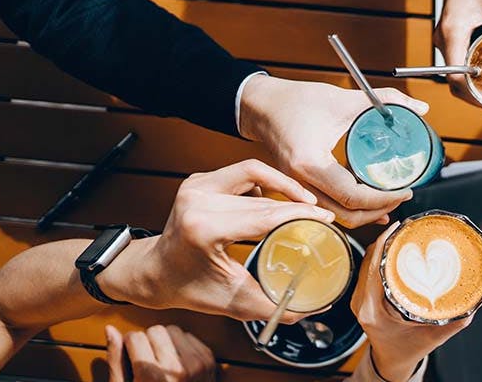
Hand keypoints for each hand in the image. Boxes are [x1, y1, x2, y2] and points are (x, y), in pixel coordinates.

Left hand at [99, 159, 334, 322]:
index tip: (326, 220)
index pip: (265, 215)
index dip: (301, 216)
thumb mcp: (235, 302)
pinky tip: (274, 200)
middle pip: (264, 196)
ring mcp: (196, 186)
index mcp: (204, 228)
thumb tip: (316, 308)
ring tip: (303, 203)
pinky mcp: (198, 181)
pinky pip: (241, 173)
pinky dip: (263, 183)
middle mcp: (198, 200)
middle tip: (321, 216)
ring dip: (283, 186)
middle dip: (298, 203)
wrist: (154, 272)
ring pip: (255, 173)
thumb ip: (276, 306)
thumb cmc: (189, 288)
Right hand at [107, 324, 215, 381]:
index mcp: (152, 376)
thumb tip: (110, 328)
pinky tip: (177, 365)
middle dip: (149, 342)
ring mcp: (196, 364)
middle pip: (155, 330)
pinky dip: (181, 346)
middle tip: (149, 363)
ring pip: (174, 330)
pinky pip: (190, 337)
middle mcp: (176, 368)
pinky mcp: (209, 361)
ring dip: (166, 342)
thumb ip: (116, 360)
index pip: (134, 337)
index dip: (130, 346)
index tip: (133, 360)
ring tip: (163, 364)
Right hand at [239, 76, 430, 227]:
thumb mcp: (344, 98)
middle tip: (403, 197)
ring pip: (334, 217)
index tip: (406, 190)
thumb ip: (386, 101)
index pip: (352, 195)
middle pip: (344, 214)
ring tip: (390, 203)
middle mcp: (300, 181)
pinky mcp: (297, 187)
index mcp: (310, 161)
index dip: (383, 198)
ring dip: (364, 214)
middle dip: (377, 210)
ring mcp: (296, 187)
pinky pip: (326, 208)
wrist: (262, 104)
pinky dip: (349, 210)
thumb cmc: (296, 100)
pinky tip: (369, 207)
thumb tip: (420, 108)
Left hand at [350, 223, 472, 380]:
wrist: (391, 362)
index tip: (400, 227)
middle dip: (386, 238)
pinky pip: (368, 267)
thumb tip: (474, 301)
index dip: (385, 243)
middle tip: (407, 225)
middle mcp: (362, 302)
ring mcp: (360, 298)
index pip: (373, 267)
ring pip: (367, 260)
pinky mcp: (363, 295)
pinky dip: (380, 254)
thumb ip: (453, 321)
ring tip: (402, 231)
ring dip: (383, 244)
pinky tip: (394, 245)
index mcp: (372, 310)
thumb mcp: (432, 338)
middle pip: (369, 258)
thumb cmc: (407, 351)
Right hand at [434, 0, 481, 107]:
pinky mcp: (450, 40)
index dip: (471, 94)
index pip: (456, 75)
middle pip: (455, 81)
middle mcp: (445, 40)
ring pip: (455, 76)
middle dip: (475, 97)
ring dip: (473, 89)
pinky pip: (457, 66)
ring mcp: (446, 42)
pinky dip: (471, 77)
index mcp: (453, 33)